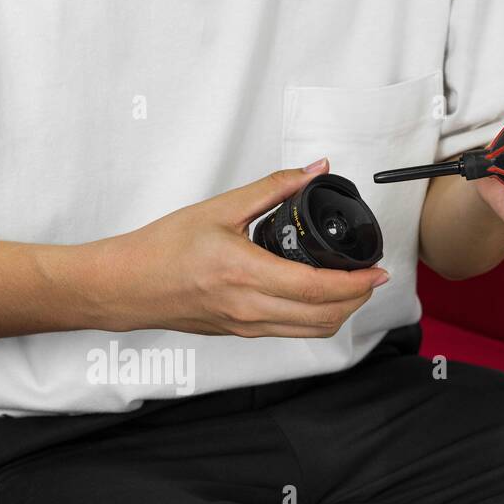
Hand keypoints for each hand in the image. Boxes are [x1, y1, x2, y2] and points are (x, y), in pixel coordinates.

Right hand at [93, 159, 389, 336]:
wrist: (127, 286)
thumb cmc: (161, 249)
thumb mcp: (219, 209)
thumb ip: (272, 188)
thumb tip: (312, 170)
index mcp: (244, 274)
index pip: (316, 288)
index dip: (355, 283)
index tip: (377, 270)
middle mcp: (248, 308)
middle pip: (324, 317)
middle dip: (357, 299)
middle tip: (371, 277)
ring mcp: (245, 326)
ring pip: (311, 331)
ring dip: (340, 313)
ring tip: (351, 288)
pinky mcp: (239, 333)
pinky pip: (290, 333)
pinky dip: (315, 319)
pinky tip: (317, 298)